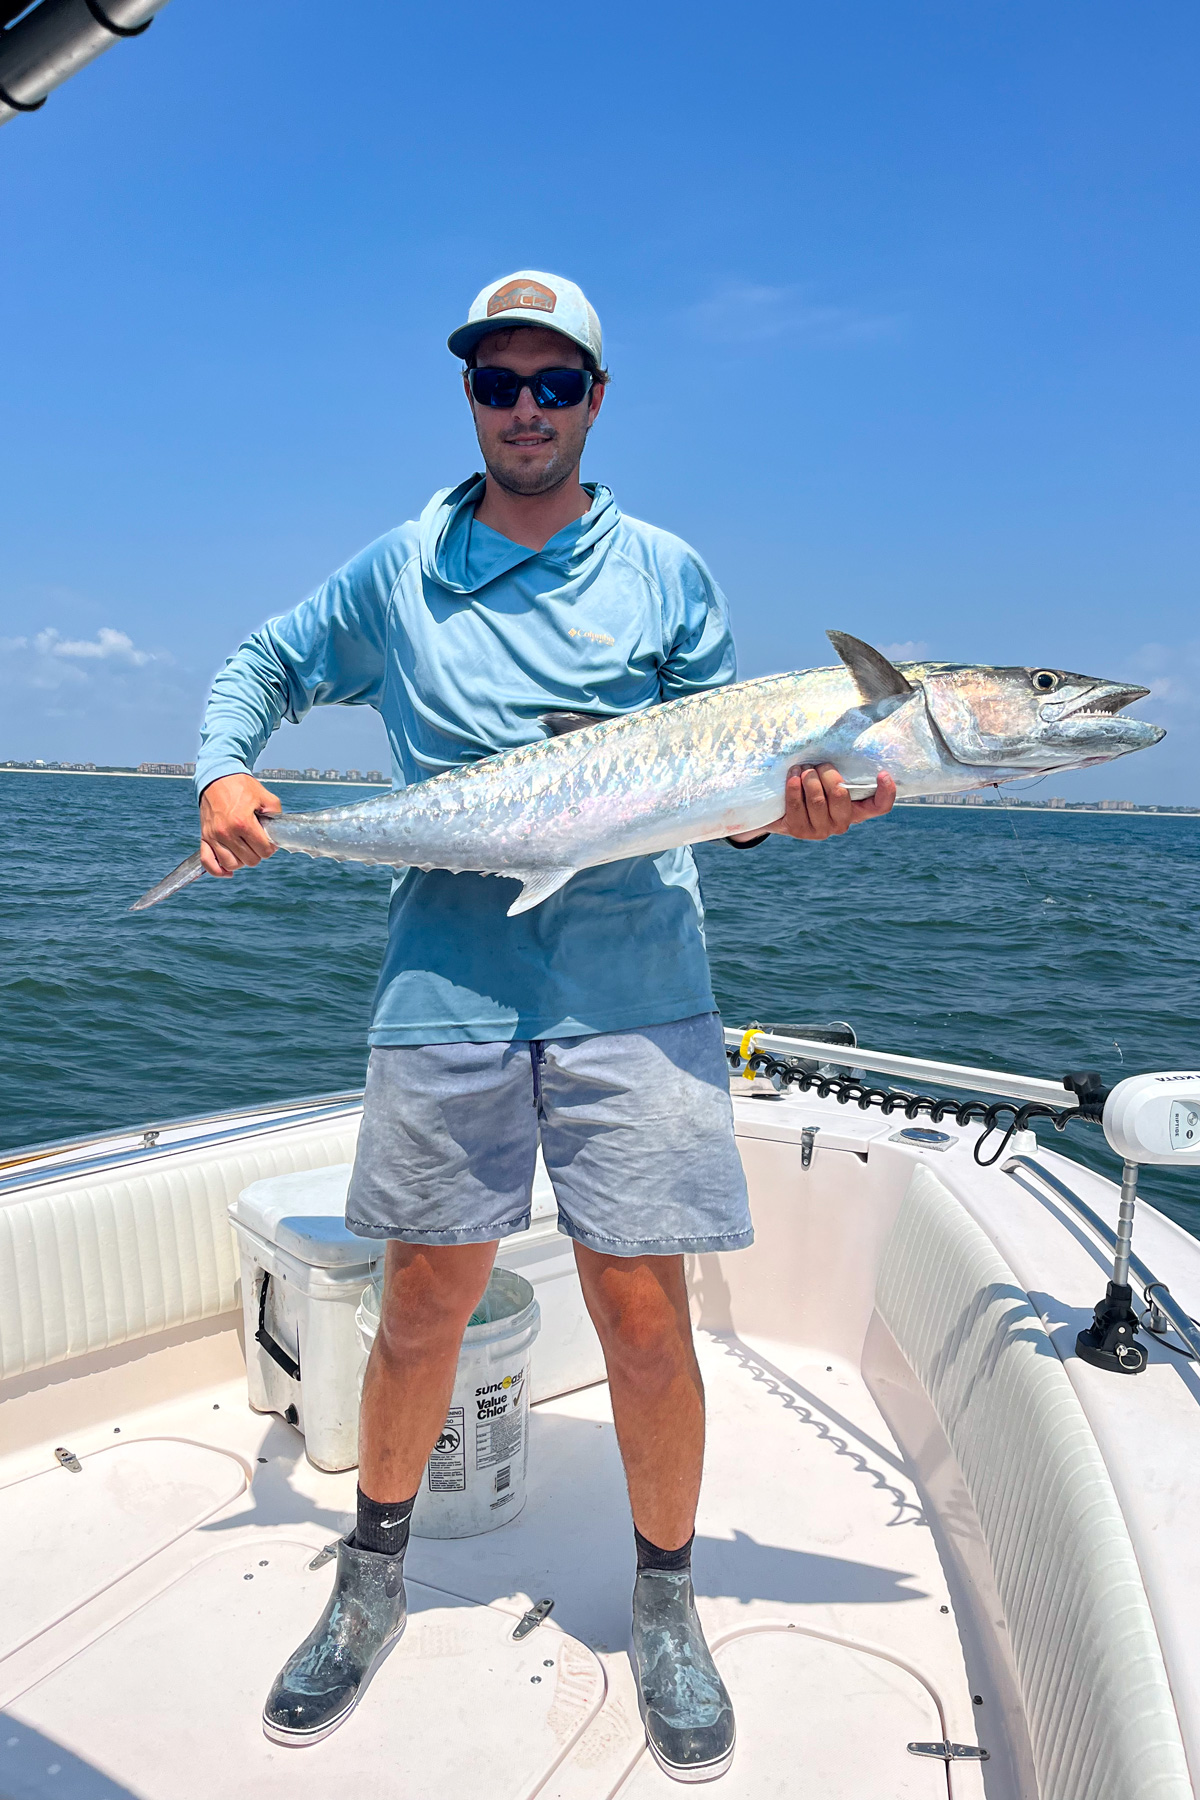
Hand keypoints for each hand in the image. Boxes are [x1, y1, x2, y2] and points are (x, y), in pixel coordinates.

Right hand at [198, 773, 281, 877]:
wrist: (217, 777)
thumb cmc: (241, 786)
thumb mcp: (265, 796)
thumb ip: (276, 814)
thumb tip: (277, 833)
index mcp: (244, 823)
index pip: (264, 851)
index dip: (271, 847)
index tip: (269, 840)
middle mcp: (227, 832)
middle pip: (250, 860)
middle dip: (258, 853)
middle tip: (258, 842)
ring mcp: (214, 836)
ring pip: (232, 864)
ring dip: (242, 860)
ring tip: (245, 849)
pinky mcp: (204, 837)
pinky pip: (208, 862)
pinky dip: (218, 871)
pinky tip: (229, 871)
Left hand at [731, 764, 896, 842]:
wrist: (780, 807)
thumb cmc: (811, 785)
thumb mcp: (829, 776)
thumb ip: (842, 766)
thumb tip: (850, 733)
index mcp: (856, 809)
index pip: (880, 806)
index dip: (886, 792)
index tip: (883, 773)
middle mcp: (842, 823)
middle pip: (840, 793)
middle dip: (826, 772)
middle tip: (817, 764)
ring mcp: (821, 830)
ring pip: (817, 799)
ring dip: (807, 777)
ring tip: (802, 768)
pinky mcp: (799, 830)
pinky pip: (797, 804)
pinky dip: (793, 786)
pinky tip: (792, 776)